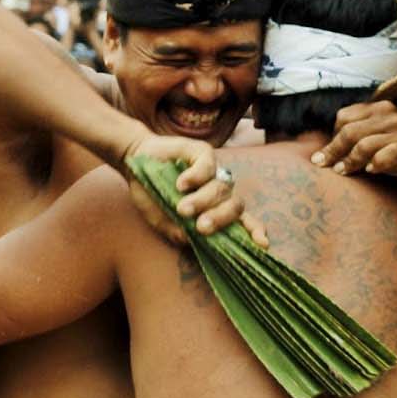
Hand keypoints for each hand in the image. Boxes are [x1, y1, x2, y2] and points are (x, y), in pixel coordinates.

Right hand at [121, 134, 267, 246]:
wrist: (135, 161)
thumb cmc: (151, 193)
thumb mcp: (160, 218)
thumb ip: (175, 230)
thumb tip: (192, 239)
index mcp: (215, 209)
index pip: (243, 221)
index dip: (254, 231)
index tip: (262, 244)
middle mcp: (220, 192)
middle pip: (236, 206)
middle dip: (221, 219)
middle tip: (201, 227)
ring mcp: (213, 172)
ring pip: (222, 189)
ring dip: (203, 201)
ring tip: (182, 208)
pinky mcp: (203, 153)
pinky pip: (208, 167)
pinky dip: (196, 177)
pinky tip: (180, 184)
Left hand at [311, 100, 396, 175]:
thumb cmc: (396, 152)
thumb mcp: (373, 138)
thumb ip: (353, 138)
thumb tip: (318, 157)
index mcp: (379, 108)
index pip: (344, 117)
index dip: (333, 137)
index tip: (328, 155)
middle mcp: (391, 115)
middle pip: (350, 131)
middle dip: (335, 151)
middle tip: (327, 166)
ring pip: (365, 144)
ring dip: (351, 160)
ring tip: (343, 172)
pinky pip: (391, 153)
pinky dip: (378, 162)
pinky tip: (371, 170)